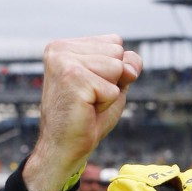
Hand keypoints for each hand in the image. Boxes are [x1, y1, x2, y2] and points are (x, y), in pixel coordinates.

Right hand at [24, 35, 141, 190]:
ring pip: (117, 68)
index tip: (91, 88)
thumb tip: (131, 65)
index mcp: (65, 45)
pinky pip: (113, 88)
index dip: (114, 71)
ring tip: (87, 103)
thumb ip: (127, 66)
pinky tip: (86, 109)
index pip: (115, 43)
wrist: (63, 147)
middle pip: (117, 52)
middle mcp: (60, 48)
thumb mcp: (114, 85)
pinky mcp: (72, 78)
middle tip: (89, 98)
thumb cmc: (87, 117)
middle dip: (113, 80)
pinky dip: (106, 104)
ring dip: (109, 92)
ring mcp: (64, 61)